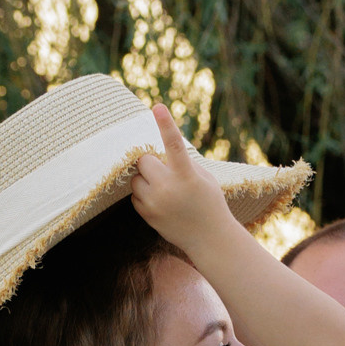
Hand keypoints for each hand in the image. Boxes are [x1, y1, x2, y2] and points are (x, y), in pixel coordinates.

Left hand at [129, 102, 234, 251]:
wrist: (209, 238)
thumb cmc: (209, 202)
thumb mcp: (204, 177)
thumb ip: (183, 162)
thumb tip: (157, 153)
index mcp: (187, 175)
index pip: (175, 144)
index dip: (166, 124)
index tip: (157, 107)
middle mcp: (168, 188)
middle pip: (144, 160)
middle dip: (152, 163)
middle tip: (166, 173)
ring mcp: (155, 202)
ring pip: (136, 178)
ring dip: (146, 179)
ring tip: (164, 191)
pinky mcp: (146, 214)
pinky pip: (134, 195)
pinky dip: (144, 195)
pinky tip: (160, 202)